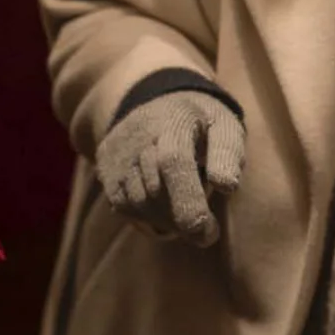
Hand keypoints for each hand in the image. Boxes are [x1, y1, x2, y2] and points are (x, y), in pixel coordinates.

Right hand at [95, 88, 244, 246]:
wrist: (153, 101)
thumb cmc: (200, 121)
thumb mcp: (223, 124)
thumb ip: (228, 153)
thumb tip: (227, 187)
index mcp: (175, 120)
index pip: (173, 161)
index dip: (188, 199)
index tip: (207, 231)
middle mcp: (139, 137)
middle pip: (156, 191)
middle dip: (184, 218)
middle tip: (209, 233)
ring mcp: (118, 155)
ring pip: (140, 205)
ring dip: (168, 220)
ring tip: (188, 207)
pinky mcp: (106, 171)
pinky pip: (126, 208)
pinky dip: (149, 217)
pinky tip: (167, 207)